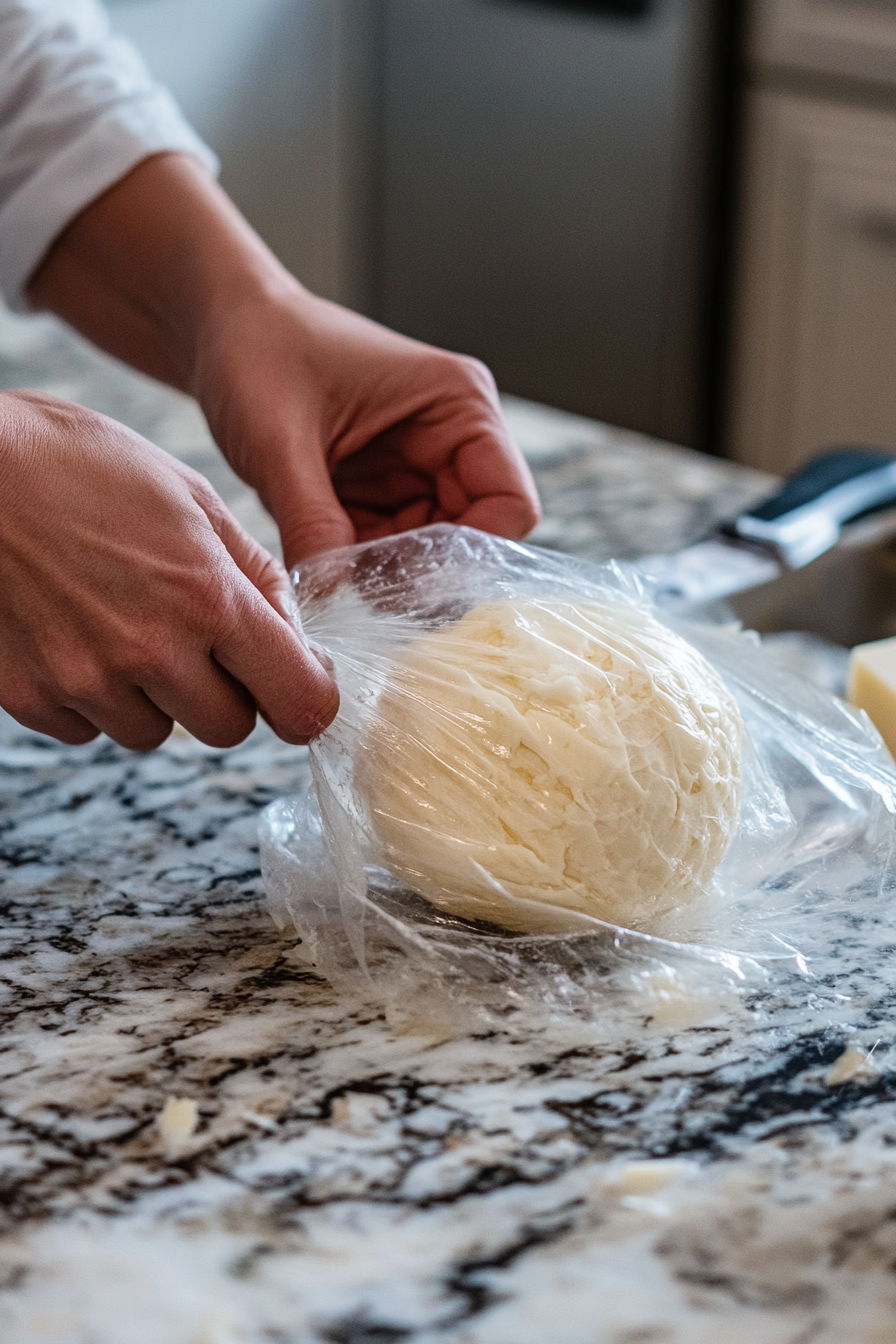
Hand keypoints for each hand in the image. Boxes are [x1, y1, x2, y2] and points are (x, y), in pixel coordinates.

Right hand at [0, 391, 337, 749]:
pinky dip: (94, 697)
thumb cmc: (81, 466)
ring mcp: (85, 679)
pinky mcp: (29, 696)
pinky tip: (76, 633)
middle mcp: (150, 650)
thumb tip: (296, 639)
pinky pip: (90, 729)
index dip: (307, 699)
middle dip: (227, 693)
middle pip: (229, 730)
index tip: (298, 682)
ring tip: (124, 623)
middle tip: (199, 641)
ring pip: (156, 733)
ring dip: (156, 696)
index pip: (298, 702)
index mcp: (208, 598)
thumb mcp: (193, 498)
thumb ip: (256, 575)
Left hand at [192, 286, 541, 566]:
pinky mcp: (383, 491)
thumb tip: (332, 596)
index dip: (474, 554)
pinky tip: (322, 567)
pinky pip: (389, 551)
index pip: (510, 505)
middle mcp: (452, 439)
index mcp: (458, 404)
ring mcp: (419, 468)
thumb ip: (311, 519)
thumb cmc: (258, 350)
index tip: (413, 583)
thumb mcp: (278, 439)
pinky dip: (361, 569)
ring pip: (431, 555)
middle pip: (474, 539)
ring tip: (331, 578)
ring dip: (388, 577)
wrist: (219, 329)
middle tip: (365, 598)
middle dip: (423, 574)